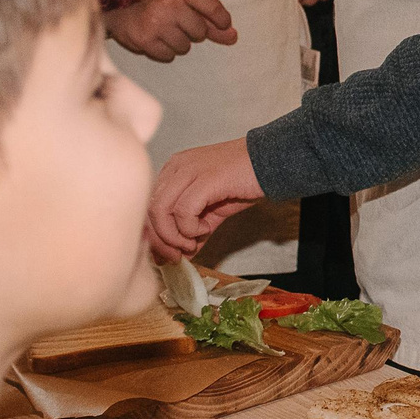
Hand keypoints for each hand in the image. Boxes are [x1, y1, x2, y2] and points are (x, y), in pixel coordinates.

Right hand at [105, 0, 236, 61]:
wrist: (119, 7)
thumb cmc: (159, 4)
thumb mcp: (184, 2)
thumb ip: (210, 20)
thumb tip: (233, 37)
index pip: (213, 8)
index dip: (221, 20)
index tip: (222, 25)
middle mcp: (169, 5)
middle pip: (200, 33)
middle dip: (192, 32)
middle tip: (175, 22)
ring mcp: (156, 23)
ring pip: (185, 47)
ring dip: (177, 43)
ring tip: (163, 30)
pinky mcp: (145, 40)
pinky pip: (169, 56)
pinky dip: (164, 51)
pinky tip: (155, 38)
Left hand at [146, 139, 264, 258]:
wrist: (270, 162)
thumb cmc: (243, 181)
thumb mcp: (212, 209)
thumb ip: (194, 230)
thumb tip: (180, 255)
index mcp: (173, 171)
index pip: (148, 205)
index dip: (154, 234)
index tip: (166, 254)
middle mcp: (176, 168)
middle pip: (150, 209)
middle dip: (160, 240)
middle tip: (176, 256)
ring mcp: (188, 170)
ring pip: (160, 210)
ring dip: (174, 236)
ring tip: (193, 243)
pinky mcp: (204, 179)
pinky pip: (183, 211)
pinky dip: (191, 228)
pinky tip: (206, 228)